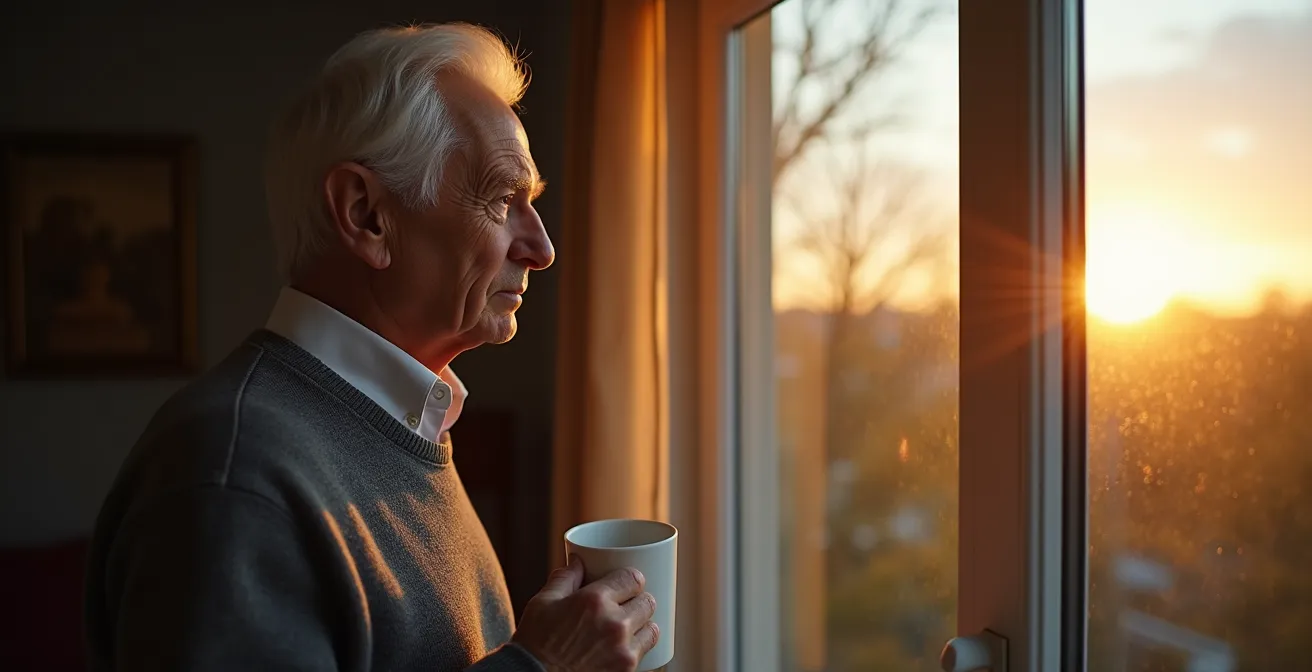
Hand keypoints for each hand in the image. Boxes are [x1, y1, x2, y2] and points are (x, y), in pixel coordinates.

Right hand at [512, 556, 659, 671]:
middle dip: (637, 600)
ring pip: (651, 627)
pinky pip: (646, 650)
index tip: (625, 584)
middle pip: (647, 602)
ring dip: (642, 624)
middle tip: (624, 605)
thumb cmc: (536, 642)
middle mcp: (614, 623)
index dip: (630, 579)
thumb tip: (578, 561)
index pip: (633, 578)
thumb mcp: (544, 602)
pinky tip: (625, 644)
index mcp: (595, 600)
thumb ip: (565, 577)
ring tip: (627, 626)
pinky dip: (639, 645)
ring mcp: (623, 649)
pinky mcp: (626, 669)